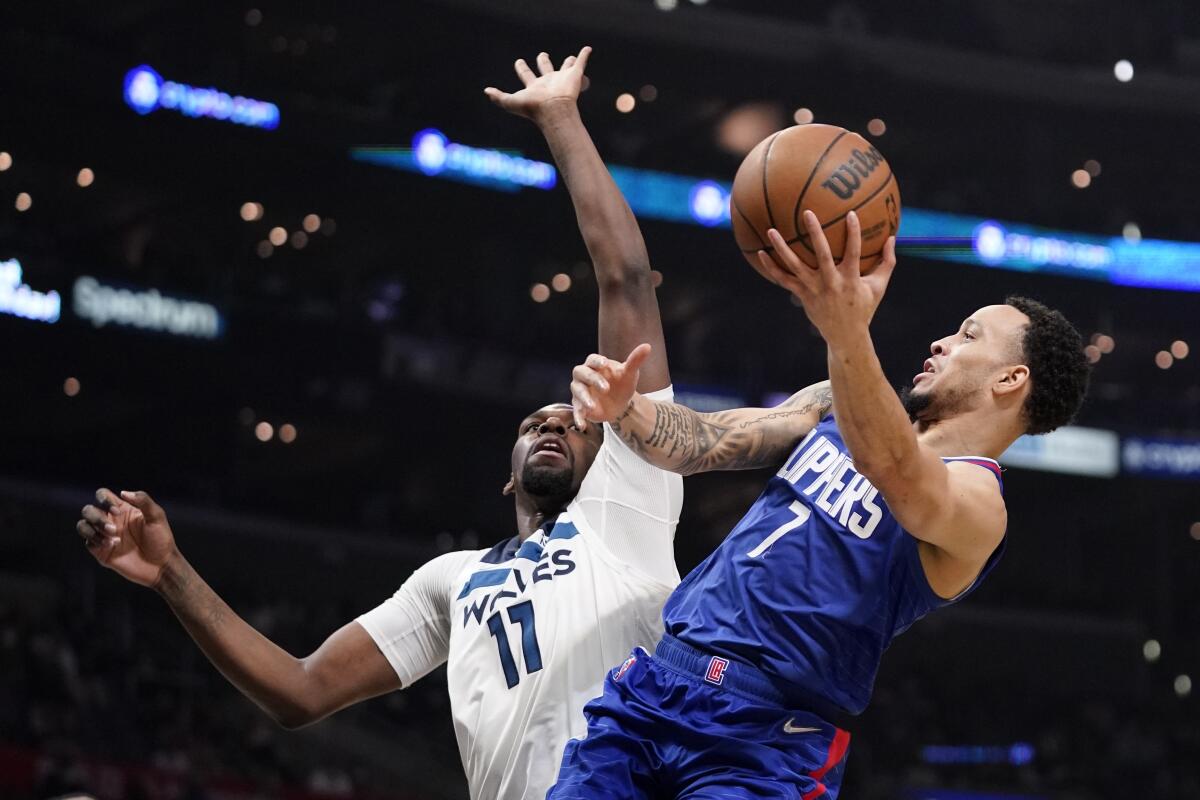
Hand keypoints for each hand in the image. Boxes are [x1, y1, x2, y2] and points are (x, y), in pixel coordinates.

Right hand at [77, 489, 179, 588]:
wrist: (160, 565)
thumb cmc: (161, 539)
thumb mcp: (157, 517)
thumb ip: (143, 501)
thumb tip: (123, 492)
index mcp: (122, 509)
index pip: (102, 495)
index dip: (104, 500)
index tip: (117, 511)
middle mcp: (110, 521)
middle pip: (88, 510)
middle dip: (96, 518)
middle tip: (114, 530)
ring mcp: (104, 536)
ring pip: (83, 525)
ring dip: (93, 530)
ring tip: (113, 539)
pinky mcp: (101, 551)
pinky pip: (88, 542)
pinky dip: (96, 542)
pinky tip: (113, 546)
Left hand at [484, 47, 591, 123]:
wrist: (554, 110)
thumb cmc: (533, 109)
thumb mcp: (510, 102)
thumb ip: (498, 97)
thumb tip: (486, 91)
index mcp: (535, 87)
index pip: (527, 75)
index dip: (522, 68)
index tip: (519, 62)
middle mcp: (549, 82)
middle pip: (546, 69)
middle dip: (543, 61)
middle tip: (542, 55)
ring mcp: (562, 79)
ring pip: (566, 67)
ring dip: (569, 62)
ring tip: (572, 58)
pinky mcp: (575, 76)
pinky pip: (581, 63)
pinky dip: (584, 55)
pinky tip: (587, 49)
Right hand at [570, 343, 651, 430]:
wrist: (620, 404)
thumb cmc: (622, 384)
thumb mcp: (630, 374)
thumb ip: (635, 360)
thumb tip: (647, 346)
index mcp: (595, 364)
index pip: (592, 359)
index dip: (596, 361)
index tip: (604, 364)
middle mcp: (584, 376)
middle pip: (581, 373)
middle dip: (592, 379)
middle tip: (606, 388)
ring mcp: (580, 391)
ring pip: (577, 390)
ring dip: (584, 398)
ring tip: (593, 406)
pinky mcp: (580, 405)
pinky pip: (576, 410)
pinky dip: (578, 417)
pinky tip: (582, 426)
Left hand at [755, 210, 896, 345]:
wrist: (845, 335)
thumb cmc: (864, 307)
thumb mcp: (879, 286)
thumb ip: (887, 262)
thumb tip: (893, 237)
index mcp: (851, 279)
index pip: (854, 252)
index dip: (853, 233)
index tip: (851, 214)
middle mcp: (831, 282)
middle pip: (821, 254)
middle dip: (815, 232)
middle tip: (807, 213)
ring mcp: (814, 289)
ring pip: (795, 266)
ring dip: (782, 248)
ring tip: (771, 231)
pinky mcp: (802, 294)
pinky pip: (783, 279)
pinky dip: (771, 267)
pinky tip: (760, 253)